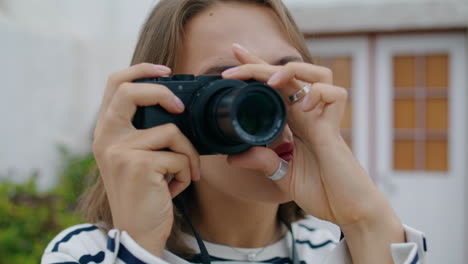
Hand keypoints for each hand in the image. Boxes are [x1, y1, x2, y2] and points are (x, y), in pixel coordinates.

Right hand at [93, 63, 199, 256]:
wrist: (137, 232)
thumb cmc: (144, 193)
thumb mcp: (135, 158)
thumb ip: (144, 132)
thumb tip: (177, 109)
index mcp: (106, 132)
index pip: (115, 84)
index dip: (141, 70)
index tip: (166, 71)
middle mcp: (106, 138)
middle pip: (130, 91)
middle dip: (162, 92)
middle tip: (180, 108)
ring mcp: (120, 151)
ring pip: (172, 131)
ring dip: (187, 155)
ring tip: (181, 174)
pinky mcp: (139, 165)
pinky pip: (180, 157)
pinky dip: (186, 173)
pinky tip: (174, 188)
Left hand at [222, 45, 366, 224]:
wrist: (348, 211)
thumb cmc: (322, 191)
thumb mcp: (282, 177)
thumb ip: (262, 163)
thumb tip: (232, 157)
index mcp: (294, 123)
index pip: (273, 89)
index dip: (255, 70)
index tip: (232, 58)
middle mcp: (308, 115)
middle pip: (290, 74)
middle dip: (261, 62)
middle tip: (234, 55)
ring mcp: (323, 120)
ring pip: (319, 73)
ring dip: (294, 70)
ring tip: (273, 81)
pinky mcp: (335, 129)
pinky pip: (335, 95)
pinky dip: (319, 94)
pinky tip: (304, 106)